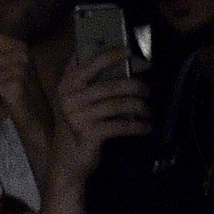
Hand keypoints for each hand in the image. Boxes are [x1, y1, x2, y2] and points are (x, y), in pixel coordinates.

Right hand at [45, 46, 149, 190]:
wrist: (66, 164)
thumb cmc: (74, 129)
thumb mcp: (71, 102)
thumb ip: (79, 80)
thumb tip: (97, 54)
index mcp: (66, 86)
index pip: (90, 63)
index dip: (111, 55)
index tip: (129, 50)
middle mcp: (70, 99)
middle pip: (111, 85)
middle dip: (135, 86)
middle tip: (148, 90)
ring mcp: (79, 117)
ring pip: (118, 104)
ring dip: (139, 107)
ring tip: (148, 111)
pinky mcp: (90, 134)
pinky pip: (120, 125)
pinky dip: (137, 126)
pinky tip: (146, 127)